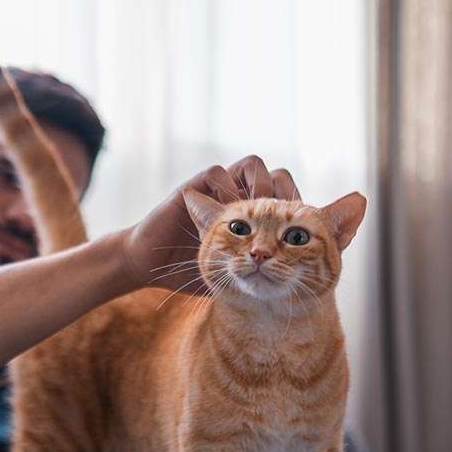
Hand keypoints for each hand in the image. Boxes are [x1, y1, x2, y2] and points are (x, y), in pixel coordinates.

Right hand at [119, 156, 299, 293]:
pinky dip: (224, 187)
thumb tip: (299, 286)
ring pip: (252, 165)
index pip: (287, 198)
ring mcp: (218, 192)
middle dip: (281, 195)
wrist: (152, 267)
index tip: (294, 230)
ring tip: (253, 212)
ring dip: (257, 186)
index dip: (296, 208)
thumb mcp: (234, 280)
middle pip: (276, 176)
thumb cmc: (191, 275)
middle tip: (277, 219)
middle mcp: (239, 200)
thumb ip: (259, 276)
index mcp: (253, 219)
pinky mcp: (195, 189)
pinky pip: (217, 172)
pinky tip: (223, 213)